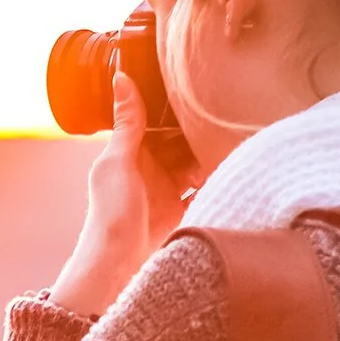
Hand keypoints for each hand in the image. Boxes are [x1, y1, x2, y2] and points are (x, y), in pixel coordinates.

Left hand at [49, 71, 203, 318]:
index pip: (154, 122)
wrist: (119, 264)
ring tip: (227, 139)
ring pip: (191, 163)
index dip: (173, 109)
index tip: (196, 90)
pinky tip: (227, 169)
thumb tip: (122, 76)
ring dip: (206, 155)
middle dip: (195, 132)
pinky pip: (200, 190)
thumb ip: (128, 124)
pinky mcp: (179, 211)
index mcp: (130, 151)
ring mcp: (164, 190)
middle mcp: (148, 168)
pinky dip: (211, 181)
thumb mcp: (119, 162)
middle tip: (220, 115)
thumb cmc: (111, 213)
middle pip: (177, 142)